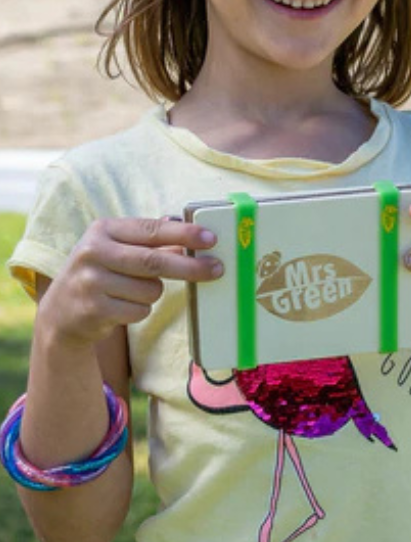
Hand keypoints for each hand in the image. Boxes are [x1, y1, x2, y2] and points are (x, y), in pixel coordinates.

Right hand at [38, 217, 221, 346]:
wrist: (62, 311)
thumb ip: (150, 239)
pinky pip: (139, 311)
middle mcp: (93, 252)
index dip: (183, 234)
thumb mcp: (118, 248)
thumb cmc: (102, 272)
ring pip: (150, 290)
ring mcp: (90, 282)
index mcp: (103, 230)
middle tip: (217, 268)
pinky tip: (121, 306)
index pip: (151, 229)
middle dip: (190, 266)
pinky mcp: (93, 309)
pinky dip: (140, 310)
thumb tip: (189, 232)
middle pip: (155, 261)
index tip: (211, 239)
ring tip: (132, 291)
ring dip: (153, 293)